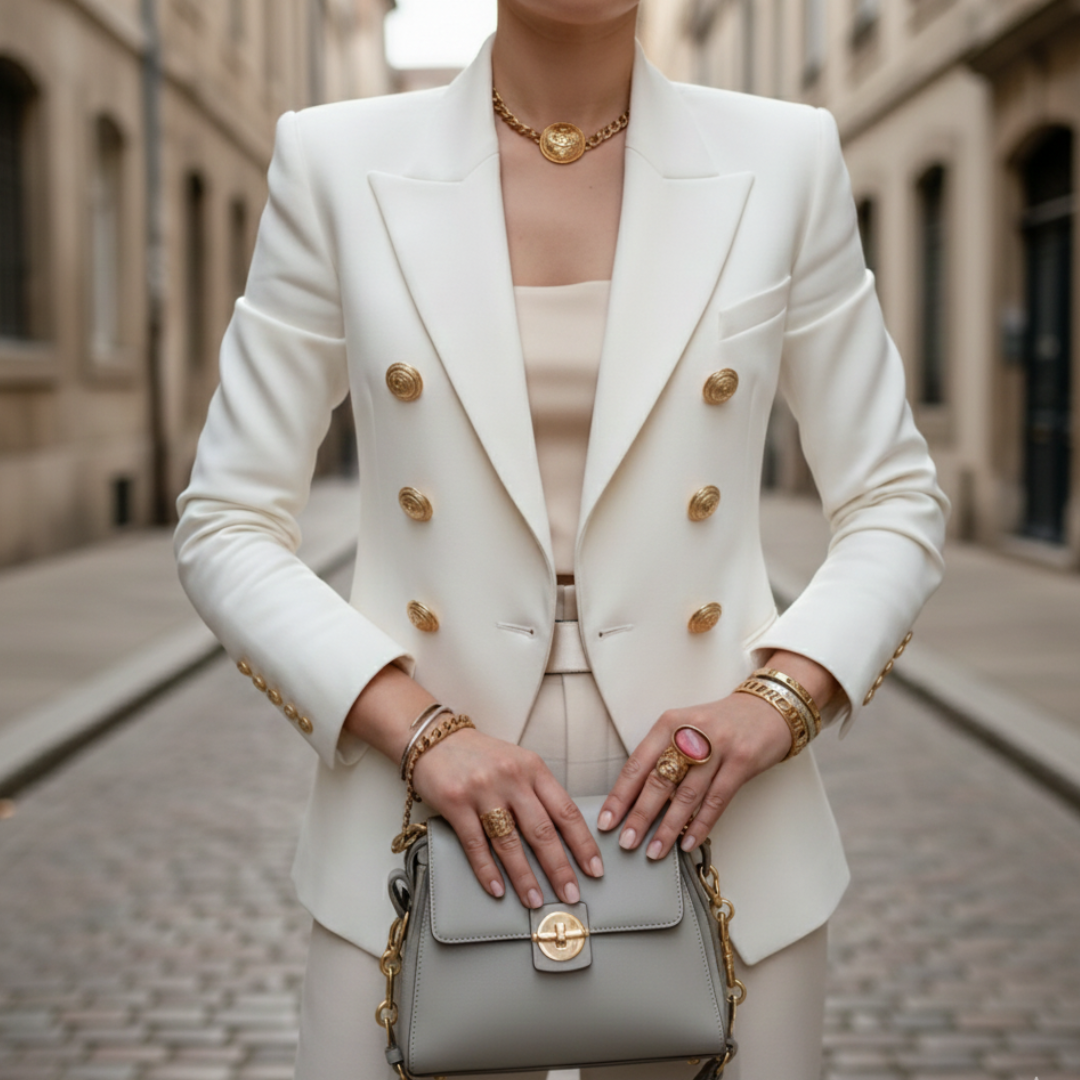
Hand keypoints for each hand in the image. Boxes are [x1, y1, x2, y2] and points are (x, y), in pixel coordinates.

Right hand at [410, 727, 604, 906]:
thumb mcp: (518, 763)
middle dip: (559, 868)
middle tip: (570, 894)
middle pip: (542, 831)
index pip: (566, 810)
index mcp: (533, 768)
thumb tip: (562, 835)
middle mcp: (512, 778)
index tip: (594, 868)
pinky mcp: (455, 802)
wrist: (434, 737)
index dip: (582, 843)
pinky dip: (487, 870)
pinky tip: (497, 888)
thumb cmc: (480, 755)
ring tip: (535, 900)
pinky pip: (476, 844)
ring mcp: (483, 790)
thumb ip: (538, 792)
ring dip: (525, 876)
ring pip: (510, 842)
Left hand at [597, 692, 792, 858]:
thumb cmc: (720, 723)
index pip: (637, 763)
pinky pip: (717, 800)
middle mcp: (691, 733)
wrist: (767, 709)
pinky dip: (700, 825)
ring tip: (654, 850)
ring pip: (687, 795)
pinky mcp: (742, 762)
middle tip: (625, 841)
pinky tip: (687, 842)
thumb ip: (663, 754)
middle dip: (640, 815)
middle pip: (659, 780)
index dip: (620, 794)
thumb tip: (635, 798)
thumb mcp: (685, 728)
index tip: (606, 820)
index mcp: (669, 722)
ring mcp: (718, 747)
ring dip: (668, 827)